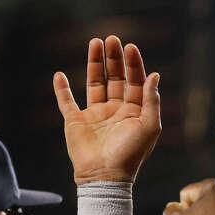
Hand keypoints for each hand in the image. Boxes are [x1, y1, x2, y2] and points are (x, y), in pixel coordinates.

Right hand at [53, 36, 160, 183]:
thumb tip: (155, 75)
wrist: (105, 176)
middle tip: (112, 39)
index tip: (130, 47)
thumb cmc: (130, 154)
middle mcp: (114, 110)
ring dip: (93, 64)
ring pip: (94, 83)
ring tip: (94, 43)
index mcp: (133, 111)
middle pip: (115, 78)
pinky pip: (66, 102)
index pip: (134, 81)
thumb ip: (152, 100)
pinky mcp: (75, 122)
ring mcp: (94, 115)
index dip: (133, 64)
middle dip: (114, 58)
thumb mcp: (149, 127)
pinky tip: (59, 75)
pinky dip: (61, 90)